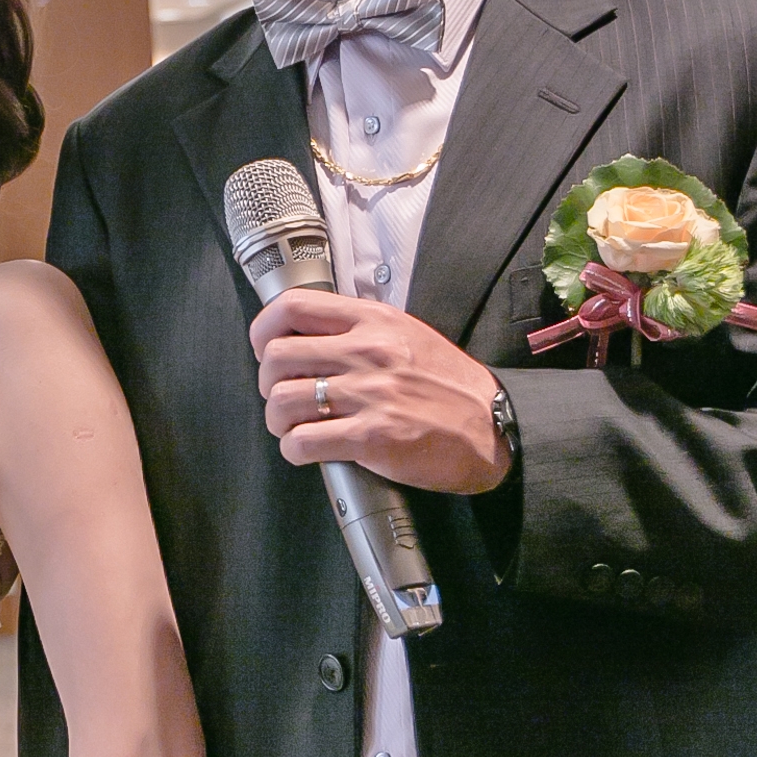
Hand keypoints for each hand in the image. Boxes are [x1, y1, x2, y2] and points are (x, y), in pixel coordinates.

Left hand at [250, 287, 511, 495]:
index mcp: (373, 320)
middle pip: (277, 357)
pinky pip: (302, 442)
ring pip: (282, 401)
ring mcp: (369, 394)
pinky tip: (308, 450)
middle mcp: (367, 351)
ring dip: (279, 421)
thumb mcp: (406, 334)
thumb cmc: (448, 384)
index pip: (292, 307)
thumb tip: (306, 337)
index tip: (265, 350)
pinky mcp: (372, 436)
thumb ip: (358, 330)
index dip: (264, 331)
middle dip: (268, 383)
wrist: (493, 427)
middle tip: (284, 397)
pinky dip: (295, 450)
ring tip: (295, 427)